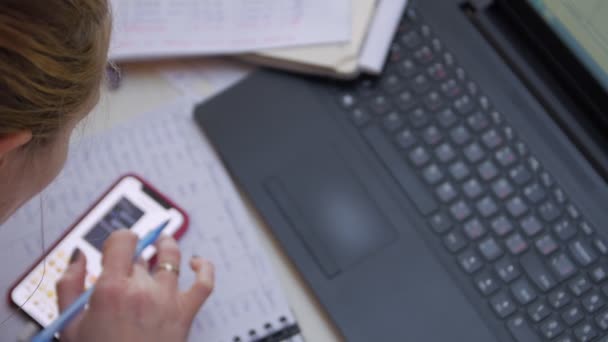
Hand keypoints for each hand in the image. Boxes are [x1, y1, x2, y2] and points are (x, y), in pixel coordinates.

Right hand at [56, 230, 213, 341]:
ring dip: (166, 246)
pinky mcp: (186, 312)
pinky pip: (204, 282)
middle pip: (141, 255)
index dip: (117, 240)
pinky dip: (204, 268)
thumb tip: (78, 257)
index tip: (113, 248)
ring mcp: (167, 299)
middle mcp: (143, 290)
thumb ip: (69, 285)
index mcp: (112, 289)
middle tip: (125, 270)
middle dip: (132, 258)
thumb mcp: (69, 325)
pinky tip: (196, 263)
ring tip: (162, 242)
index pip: (123, 240)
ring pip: (172, 257)